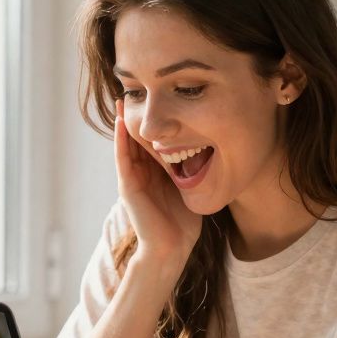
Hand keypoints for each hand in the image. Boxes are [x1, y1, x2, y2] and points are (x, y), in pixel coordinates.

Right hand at [114, 99, 201, 270]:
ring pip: (126, 143)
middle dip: (138, 115)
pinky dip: (120, 138)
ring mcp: (132, 179)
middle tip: (137, 88)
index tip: (159, 97)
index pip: (154, 140)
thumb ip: (195, 170)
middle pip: (138, 137)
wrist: (172, 248)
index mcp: (157, 172)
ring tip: (123, 96)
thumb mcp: (191, 187)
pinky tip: (120, 120)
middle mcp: (142, 173)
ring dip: (123, 120)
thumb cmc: (183, 223)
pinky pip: (122, 157)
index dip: (156, 120)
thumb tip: (216, 148)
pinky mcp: (127, 186)